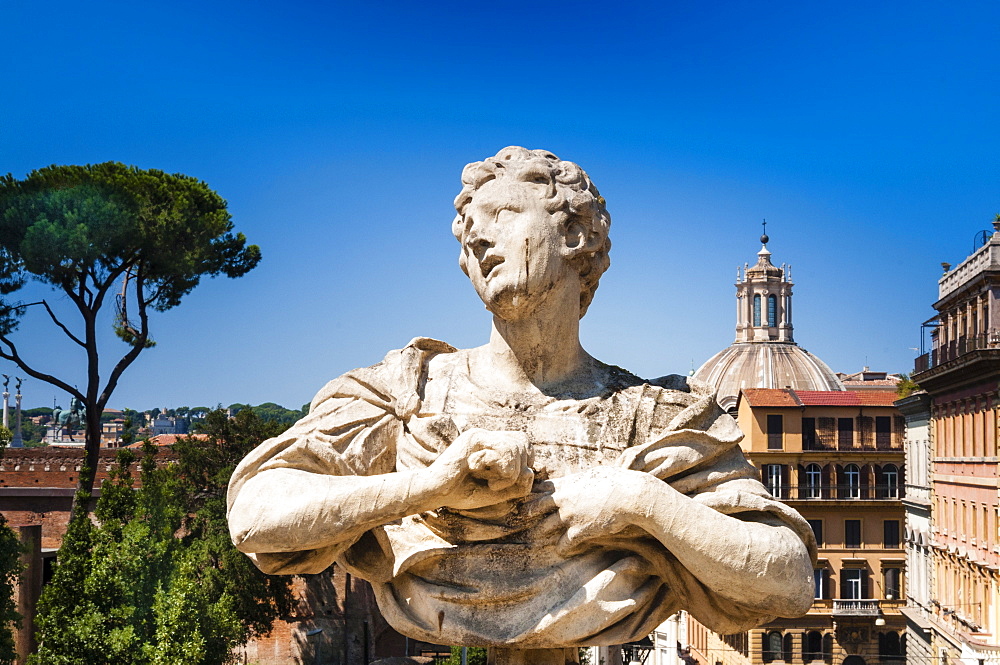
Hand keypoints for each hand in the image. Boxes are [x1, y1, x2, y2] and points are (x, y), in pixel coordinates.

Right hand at [427, 428, 534, 509]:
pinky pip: (502, 451)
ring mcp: (480, 435)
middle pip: (522, 443)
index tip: (511, 480)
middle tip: (497, 485)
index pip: (523, 442)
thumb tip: (530, 471)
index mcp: (492, 445)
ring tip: (491, 483)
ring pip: (515, 448)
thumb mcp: (498, 493)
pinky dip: (499, 470)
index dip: (525, 461)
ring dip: (508, 473)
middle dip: (517, 470)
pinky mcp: (473, 439)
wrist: (433, 492)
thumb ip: (518, 485)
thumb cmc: (463, 493)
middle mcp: (488, 436)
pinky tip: (480, 474)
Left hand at [529, 468, 654, 553]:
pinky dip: (562, 548)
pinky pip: (563, 544)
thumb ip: (582, 479)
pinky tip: (562, 551)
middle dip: (528, 512)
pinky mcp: (578, 531)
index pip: (542, 487)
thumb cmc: (617, 482)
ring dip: (540, 532)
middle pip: (536, 506)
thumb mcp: (595, 474)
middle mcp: (563, 500)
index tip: (529, 496)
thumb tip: (580, 480)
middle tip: (522, 517)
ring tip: (535, 538)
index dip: (535, 492)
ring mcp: (569, 516)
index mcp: (567, 484)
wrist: (629, 496)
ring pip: (545, 526)